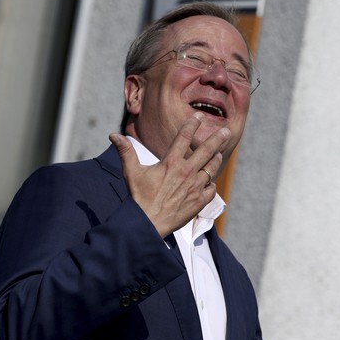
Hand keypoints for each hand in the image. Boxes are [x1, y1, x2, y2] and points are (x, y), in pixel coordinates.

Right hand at [109, 112, 230, 237]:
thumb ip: (125, 152)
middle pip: (207, 150)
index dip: (192, 124)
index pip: (184, 137)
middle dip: (218, 139)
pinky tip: (209, 181)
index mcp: (171, 162)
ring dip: (216, 160)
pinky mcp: (199, 201)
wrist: (148, 223)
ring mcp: (195, 187)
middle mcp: (186, 172)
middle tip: (227, 131)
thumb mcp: (131, 172)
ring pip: (212, 168)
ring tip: (219, 154)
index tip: (199, 116)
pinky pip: (211, 188)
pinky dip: (211, 184)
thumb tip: (113, 135)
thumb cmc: (139, 197)